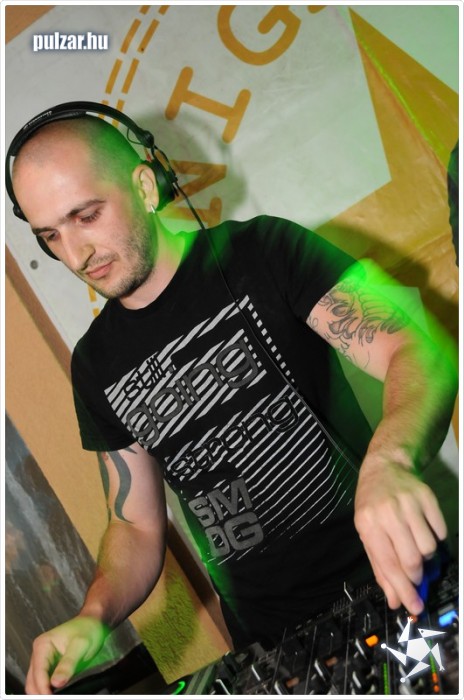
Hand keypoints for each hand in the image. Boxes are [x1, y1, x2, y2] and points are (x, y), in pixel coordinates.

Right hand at [25, 615, 107, 694]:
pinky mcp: (50, 667)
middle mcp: (39, 653)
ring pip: (36, 683)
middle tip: (58, 697)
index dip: (44, 688)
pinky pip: (44, 682)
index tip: (53, 697)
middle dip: (42, 692)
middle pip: (33, 681)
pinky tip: (59, 692)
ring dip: (44, 692)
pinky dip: (49, 689)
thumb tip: (56, 683)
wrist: (93, 622)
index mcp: (43, 645)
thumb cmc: (87, 629)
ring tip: (59, 695)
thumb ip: (68, 664)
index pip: (38, 673)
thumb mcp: (81, 645)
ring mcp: (43, 661)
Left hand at [354, 459, 446, 614]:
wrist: (385, 467)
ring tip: (415, 547)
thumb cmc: (372, 505)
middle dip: (416, 576)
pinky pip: (440, 531)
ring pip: (428, 548)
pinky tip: (423, 530)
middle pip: (412, 559)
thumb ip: (380, 568)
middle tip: (415, 578)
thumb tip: (396, 599)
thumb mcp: (367, 533)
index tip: (414, 607)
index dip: (402, 590)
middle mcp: (388, 512)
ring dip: (426, 557)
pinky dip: (435, 538)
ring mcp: (409, 503)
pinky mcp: (427, 497)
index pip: (388, 564)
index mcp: (368, 524)